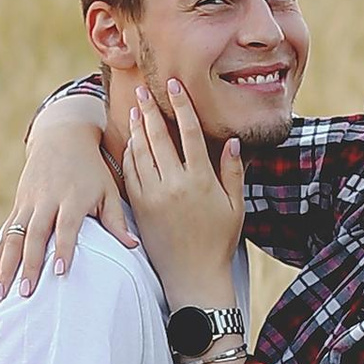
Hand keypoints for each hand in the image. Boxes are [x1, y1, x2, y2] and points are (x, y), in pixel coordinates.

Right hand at [0, 95, 136, 296]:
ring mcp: (28, 203)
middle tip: (26, 292)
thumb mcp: (107, 189)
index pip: (66, 226)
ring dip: (5, 266)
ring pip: (13, 236)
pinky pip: (4, 234)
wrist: (61, 136)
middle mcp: (46, 200)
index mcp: (71, 197)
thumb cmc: (91, 169)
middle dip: (29, 264)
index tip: (59, 272)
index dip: (63, 248)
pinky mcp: (18, 205)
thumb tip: (132, 246)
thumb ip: (116, 220)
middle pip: (35, 234)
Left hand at [121, 80, 244, 303]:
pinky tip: (130, 142)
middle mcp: (174, 185)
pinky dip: (128, 154)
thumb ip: (232, 173)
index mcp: (201, 181)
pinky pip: (130, 174)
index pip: (189, 133)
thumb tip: (231, 142)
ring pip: (140, 153)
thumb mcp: (235, 207)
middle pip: (158, 138)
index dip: (182, 106)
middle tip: (142, 90)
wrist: (193, 277)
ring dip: (136, 129)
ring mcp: (153, 197)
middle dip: (150, 110)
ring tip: (135, 109)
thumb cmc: (218, 242)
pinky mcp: (139, 208)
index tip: (175, 86)